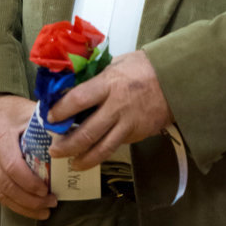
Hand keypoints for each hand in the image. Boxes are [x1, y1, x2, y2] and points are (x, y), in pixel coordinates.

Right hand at [0, 94, 57, 219]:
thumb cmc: (2, 108)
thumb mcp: (24, 108)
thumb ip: (45, 122)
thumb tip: (72, 133)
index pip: (13, 167)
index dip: (30, 183)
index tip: (47, 190)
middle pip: (7, 186)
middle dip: (30, 201)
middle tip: (51, 204)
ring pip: (0, 194)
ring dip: (22, 206)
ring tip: (43, 211)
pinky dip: (12, 202)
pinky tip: (27, 206)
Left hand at [47, 50, 171, 169]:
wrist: (176, 81)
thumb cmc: (144, 67)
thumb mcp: (118, 63)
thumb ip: (97, 75)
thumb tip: (73, 84)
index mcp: (109, 84)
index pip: (78, 99)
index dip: (61, 111)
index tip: (49, 118)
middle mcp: (116, 107)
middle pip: (86, 132)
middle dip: (67, 145)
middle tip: (54, 150)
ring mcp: (128, 124)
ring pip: (101, 149)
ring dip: (82, 158)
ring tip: (71, 162)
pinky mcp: (137, 135)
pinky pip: (115, 147)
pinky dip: (101, 154)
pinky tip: (91, 157)